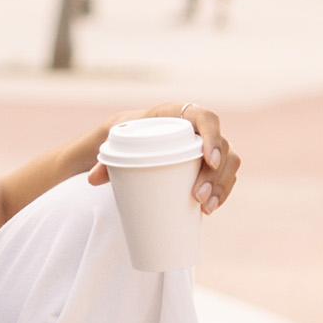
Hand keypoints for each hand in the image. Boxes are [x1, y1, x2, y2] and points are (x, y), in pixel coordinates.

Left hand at [88, 102, 239, 214]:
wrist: (129, 138)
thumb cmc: (125, 133)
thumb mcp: (115, 140)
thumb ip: (105, 158)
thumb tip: (93, 179)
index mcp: (179, 114)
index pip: (206, 118)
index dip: (213, 137)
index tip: (209, 160)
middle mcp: (199, 129)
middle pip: (223, 146)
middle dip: (215, 174)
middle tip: (197, 196)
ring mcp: (206, 147)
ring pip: (229, 163)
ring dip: (221, 186)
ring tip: (205, 207)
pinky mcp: (207, 164)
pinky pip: (225, 176)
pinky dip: (221, 192)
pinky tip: (210, 208)